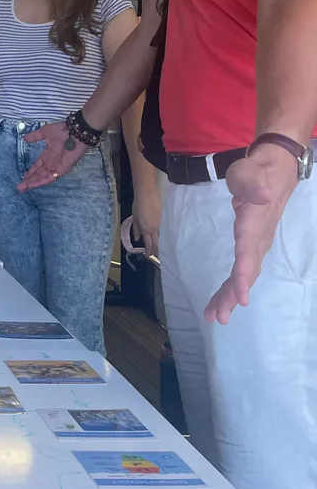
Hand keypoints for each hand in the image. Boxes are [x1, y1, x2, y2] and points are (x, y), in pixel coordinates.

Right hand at [16, 122, 85, 190]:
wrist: (74, 132)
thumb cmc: (61, 131)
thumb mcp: (44, 133)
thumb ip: (34, 137)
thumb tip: (24, 138)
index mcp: (48, 155)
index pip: (37, 166)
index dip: (30, 173)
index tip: (22, 178)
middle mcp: (51, 163)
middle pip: (38, 174)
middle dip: (29, 181)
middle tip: (19, 187)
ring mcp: (56, 167)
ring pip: (42, 178)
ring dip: (32, 183)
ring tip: (23, 188)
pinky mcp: (61, 170)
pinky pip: (50, 178)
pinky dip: (41, 182)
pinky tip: (32, 185)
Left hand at [131, 191, 161, 258]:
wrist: (147, 195)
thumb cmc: (138, 206)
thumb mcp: (135, 218)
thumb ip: (136, 229)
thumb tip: (137, 238)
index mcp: (146, 229)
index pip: (148, 243)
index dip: (148, 251)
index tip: (148, 255)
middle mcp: (154, 228)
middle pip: (156, 242)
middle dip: (155, 250)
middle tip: (154, 255)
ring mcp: (160, 224)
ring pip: (160, 237)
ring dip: (158, 243)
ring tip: (157, 249)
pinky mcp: (163, 219)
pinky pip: (162, 230)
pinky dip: (160, 236)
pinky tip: (160, 237)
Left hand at [204, 145, 297, 323]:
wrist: (274, 170)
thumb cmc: (257, 171)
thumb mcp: (249, 172)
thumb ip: (250, 183)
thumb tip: (261, 194)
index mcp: (254, 223)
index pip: (248, 251)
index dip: (243, 275)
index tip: (241, 299)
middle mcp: (258, 238)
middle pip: (246, 271)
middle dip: (232, 295)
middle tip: (217, 317)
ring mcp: (257, 243)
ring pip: (244, 274)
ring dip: (230, 295)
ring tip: (215, 316)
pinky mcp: (252, 244)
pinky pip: (242, 269)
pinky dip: (233, 285)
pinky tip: (224, 299)